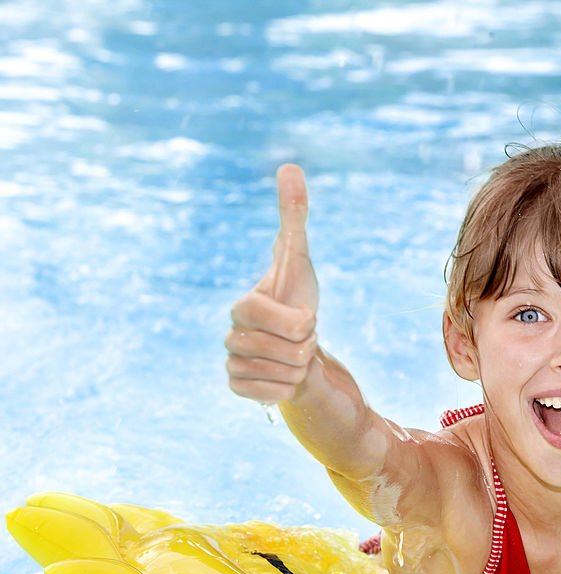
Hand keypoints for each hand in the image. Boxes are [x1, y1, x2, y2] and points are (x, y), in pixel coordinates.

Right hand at [225, 164, 319, 402]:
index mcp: (240, 306)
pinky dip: (288, 389)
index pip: (268, 317)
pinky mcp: (238, 389)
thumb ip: (293, 216)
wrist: (302, 346)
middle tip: (302, 338)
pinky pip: (270, 395)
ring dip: (300, 367)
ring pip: (281, 374)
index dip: (298, 320)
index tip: (307, 318)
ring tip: (295, 356)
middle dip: (305, 345)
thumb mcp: (300, 259)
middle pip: (283, 349)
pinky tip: (285, 377)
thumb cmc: (300, 298)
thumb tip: (289, 166)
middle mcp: (229, 335)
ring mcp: (231, 364)